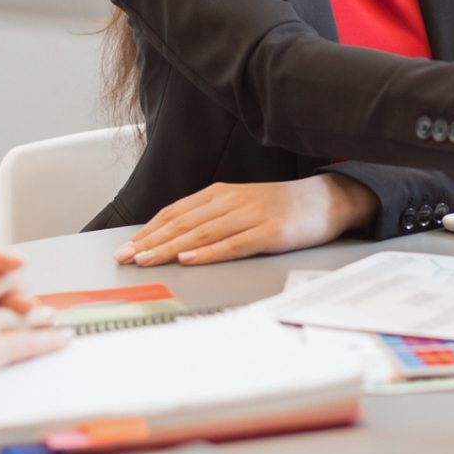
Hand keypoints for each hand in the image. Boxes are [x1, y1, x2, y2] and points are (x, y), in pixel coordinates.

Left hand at [112, 175, 375, 266]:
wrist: (327, 199)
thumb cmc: (282, 206)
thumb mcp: (242, 204)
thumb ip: (212, 217)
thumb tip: (175, 238)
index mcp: (221, 193)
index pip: (176, 212)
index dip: (149, 230)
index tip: (126, 246)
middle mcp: (232, 201)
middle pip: (183, 223)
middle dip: (150, 241)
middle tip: (126, 257)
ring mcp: (251, 216)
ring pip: (202, 233)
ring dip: (170, 248)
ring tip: (147, 259)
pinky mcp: (270, 233)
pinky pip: (235, 244)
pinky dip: (210, 253)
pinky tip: (191, 260)